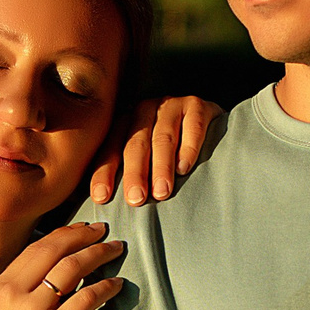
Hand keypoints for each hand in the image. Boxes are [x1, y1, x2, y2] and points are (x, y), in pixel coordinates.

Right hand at [0, 221, 126, 309]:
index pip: (36, 248)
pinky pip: (87, 298)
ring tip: (116, 249)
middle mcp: (13, 292)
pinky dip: (106, 287)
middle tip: (105, 231)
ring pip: (73, 267)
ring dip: (99, 254)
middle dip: (84, 236)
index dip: (64, 234)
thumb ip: (20, 292)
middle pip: (55, 249)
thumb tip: (52, 269)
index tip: (83, 229)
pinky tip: (117, 284)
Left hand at [87, 96, 219, 206]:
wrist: (208, 123)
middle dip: (134, 173)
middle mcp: (145, 109)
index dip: (105, 172)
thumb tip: (103, 203)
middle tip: (136, 199)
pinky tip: (184, 168)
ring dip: (161, 167)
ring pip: (163, 137)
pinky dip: (188, 149)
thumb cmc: (167, 151)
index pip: (111, 148)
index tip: (101, 197)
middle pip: (136, 143)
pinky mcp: (197, 106)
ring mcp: (171, 105)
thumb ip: (125, 172)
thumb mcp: (143, 157)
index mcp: (125, 122)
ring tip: (161, 192)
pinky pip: (192, 127)